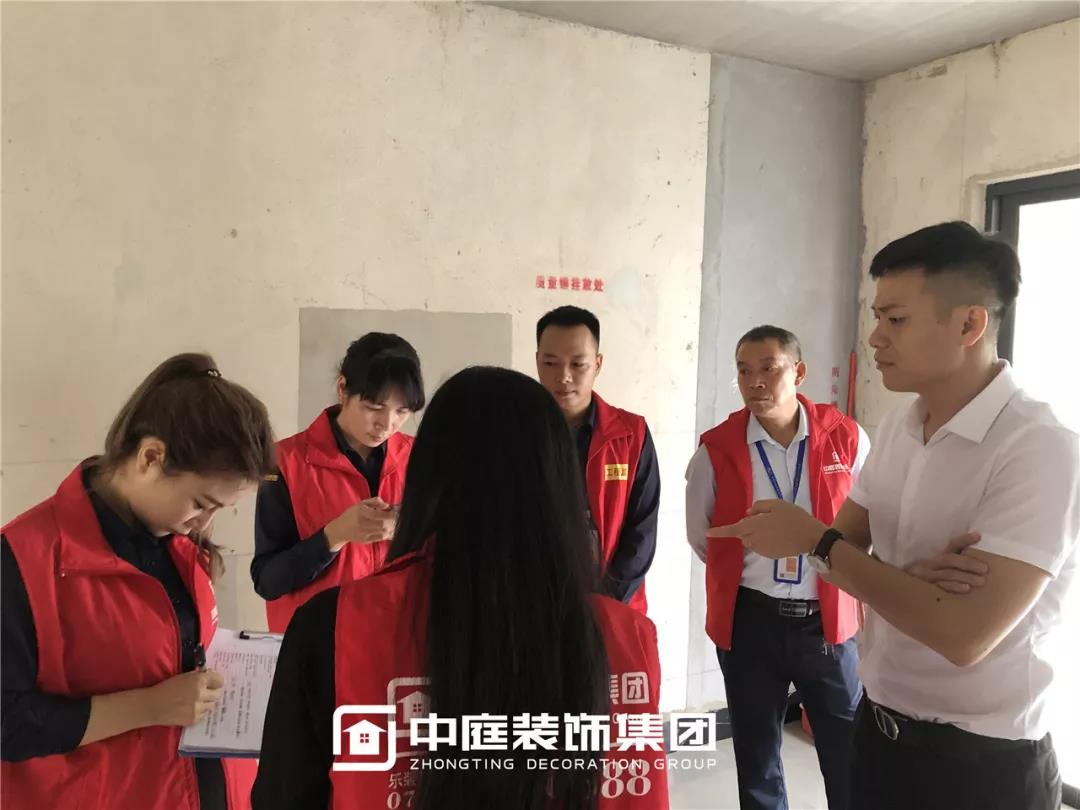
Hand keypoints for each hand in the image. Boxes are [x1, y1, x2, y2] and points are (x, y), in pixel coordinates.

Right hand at [144, 669, 223, 726]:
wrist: (153, 706)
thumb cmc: (167, 688)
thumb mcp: (184, 676)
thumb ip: (199, 676)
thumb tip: (211, 675)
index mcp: (198, 681)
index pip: (219, 680)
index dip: (217, 681)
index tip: (215, 682)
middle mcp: (200, 694)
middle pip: (217, 694)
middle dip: (213, 692)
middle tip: (206, 691)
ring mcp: (197, 708)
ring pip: (211, 705)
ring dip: (207, 702)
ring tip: (196, 700)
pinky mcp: (193, 719)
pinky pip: (204, 714)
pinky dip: (200, 711)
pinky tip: (191, 708)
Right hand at [325, 497, 397, 551]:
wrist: (340, 530)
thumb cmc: (352, 514)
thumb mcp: (361, 504)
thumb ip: (374, 501)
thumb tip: (387, 505)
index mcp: (361, 512)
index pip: (378, 514)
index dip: (390, 514)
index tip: (398, 511)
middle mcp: (362, 523)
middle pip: (382, 524)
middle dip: (394, 521)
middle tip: (400, 518)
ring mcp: (364, 533)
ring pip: (383, 532)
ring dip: (393, 528)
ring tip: (398, 524)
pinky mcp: (366, 540)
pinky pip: (381, 538)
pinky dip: (389, 534)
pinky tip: (393, 530)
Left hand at [708, 499, 824, 558]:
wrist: (811, 537)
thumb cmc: (793, 517)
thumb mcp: (776, 504)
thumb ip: (758, 507)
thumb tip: (747, 513)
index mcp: (754, 526)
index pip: (732, 529)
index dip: (719, 532)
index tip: (708, 533)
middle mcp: (754, 539)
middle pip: (742, 534)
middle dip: (747, 527)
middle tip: (765, 519)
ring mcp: (762, 549)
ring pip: (751, 540)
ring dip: (756, 534)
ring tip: (775, 527)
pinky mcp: (770, 556)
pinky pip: (761, 546)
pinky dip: (765, 541)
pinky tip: (779, 536)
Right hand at [905, 532, 987, 593]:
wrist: (903, 595)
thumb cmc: (927, 582)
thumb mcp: (938, 569)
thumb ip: (955, 562)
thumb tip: (977, 546)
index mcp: (935, 558)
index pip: (952, 545)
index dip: (964, 540)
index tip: (978, 535)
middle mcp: (929, 565)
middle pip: (950, 560)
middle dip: (968, 563)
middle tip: (985, 569)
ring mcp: (925, 577)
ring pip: (947, 574)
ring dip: (965, 577)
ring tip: (981, 581)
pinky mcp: (924, 590)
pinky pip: (940, 587)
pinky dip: (953, 587)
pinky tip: (965, 589)